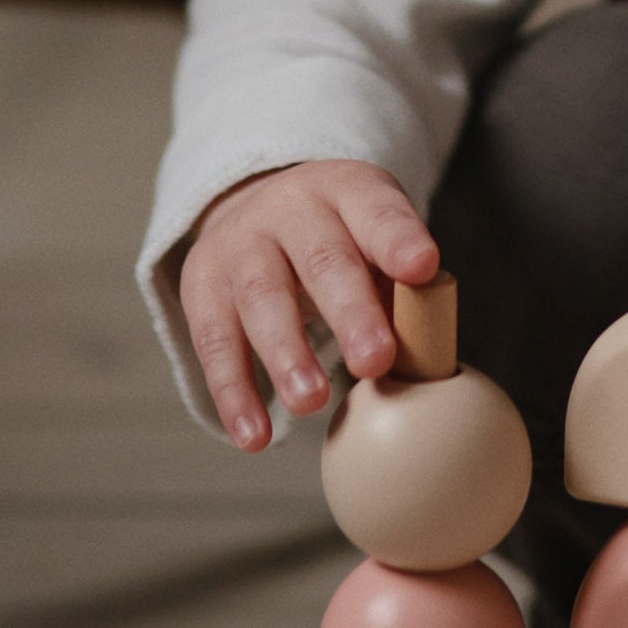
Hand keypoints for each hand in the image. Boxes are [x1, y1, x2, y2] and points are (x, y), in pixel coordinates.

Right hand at [179, 160, 440, 450]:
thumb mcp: (374, 243)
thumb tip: (425, 357)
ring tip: (311, 401)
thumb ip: (400, 290)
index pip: (376, 210)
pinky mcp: (202, 286)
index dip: (398, 238)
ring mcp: (241, 245)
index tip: (423, 267)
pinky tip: (255, 435)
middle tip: (375, 360)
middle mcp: (290, 209)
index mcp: (347, 192)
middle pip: (321, 259)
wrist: (258, 208)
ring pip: (261, 298)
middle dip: (349, 312)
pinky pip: (215, 343)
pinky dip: (234, 393)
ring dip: (286, 354)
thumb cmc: (341, 241)